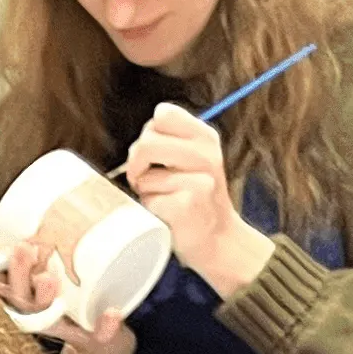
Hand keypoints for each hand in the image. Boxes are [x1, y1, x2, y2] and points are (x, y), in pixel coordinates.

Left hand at [0, 242, 140, 353]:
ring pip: (6, 286)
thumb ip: (109, 332)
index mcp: (53, 327)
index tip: (47, 280)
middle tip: (24, 249)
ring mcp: (26, 302)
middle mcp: (35, 315)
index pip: (40, 315)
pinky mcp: (23, 288)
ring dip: (0, 265)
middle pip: (20, 297)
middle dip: (20, 273)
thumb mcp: (109, 343)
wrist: (92, 346)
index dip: (40, 297)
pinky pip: (0, 277)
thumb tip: (113, 315)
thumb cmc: (100, 341)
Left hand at [124, 104, 266, 290]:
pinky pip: (147, 200)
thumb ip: (169, 143)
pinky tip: (166, 215)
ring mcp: (199, 179)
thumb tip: (138, 142)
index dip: (148, 135)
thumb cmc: (194, 199)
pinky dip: (149, 210)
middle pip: (146, 141)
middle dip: (135, 164)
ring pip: (143, 174)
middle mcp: (206, 154)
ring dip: (143, 190)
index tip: (153, 157)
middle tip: (144, 181)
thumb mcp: (191, 161)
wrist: (216, 239)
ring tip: (161, 199)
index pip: (163, 114)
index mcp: (205, 137)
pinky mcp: (187, 205)